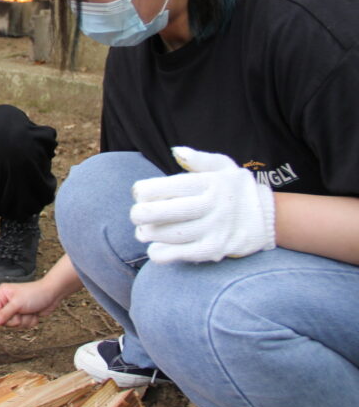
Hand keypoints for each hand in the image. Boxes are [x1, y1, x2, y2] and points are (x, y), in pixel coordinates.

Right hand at [0, 280, 63, 329]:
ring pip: (14, 325)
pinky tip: (34, 313)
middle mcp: (7, 302)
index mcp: (2, 295)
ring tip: (29, 311)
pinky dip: (29, 322)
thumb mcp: (17, 304)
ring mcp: (15, 310)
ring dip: (24, 321)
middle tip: (21, 311)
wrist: (52, 293)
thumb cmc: (35, 293)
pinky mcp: (23, 315)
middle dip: (14, 319)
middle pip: (3, 322)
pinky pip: (22, 326)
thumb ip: (4, 314)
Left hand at [130, 146, 275, 263]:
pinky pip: (176, 255)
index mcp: (207, 183)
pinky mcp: (213, 250)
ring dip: (146, 233)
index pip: (161, 188)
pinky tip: (156, 246)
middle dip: (139, 214)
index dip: (141, 191)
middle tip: (137, 214)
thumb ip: (199, 159)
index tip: (141, 193)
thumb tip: (176, 151)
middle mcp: (209, 206)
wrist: (269, 219)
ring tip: (144, 230)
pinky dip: (159, 252)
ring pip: (164, 235)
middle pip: (157, 213)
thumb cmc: (237, 189)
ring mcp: (212, 230)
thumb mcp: (225, 167)